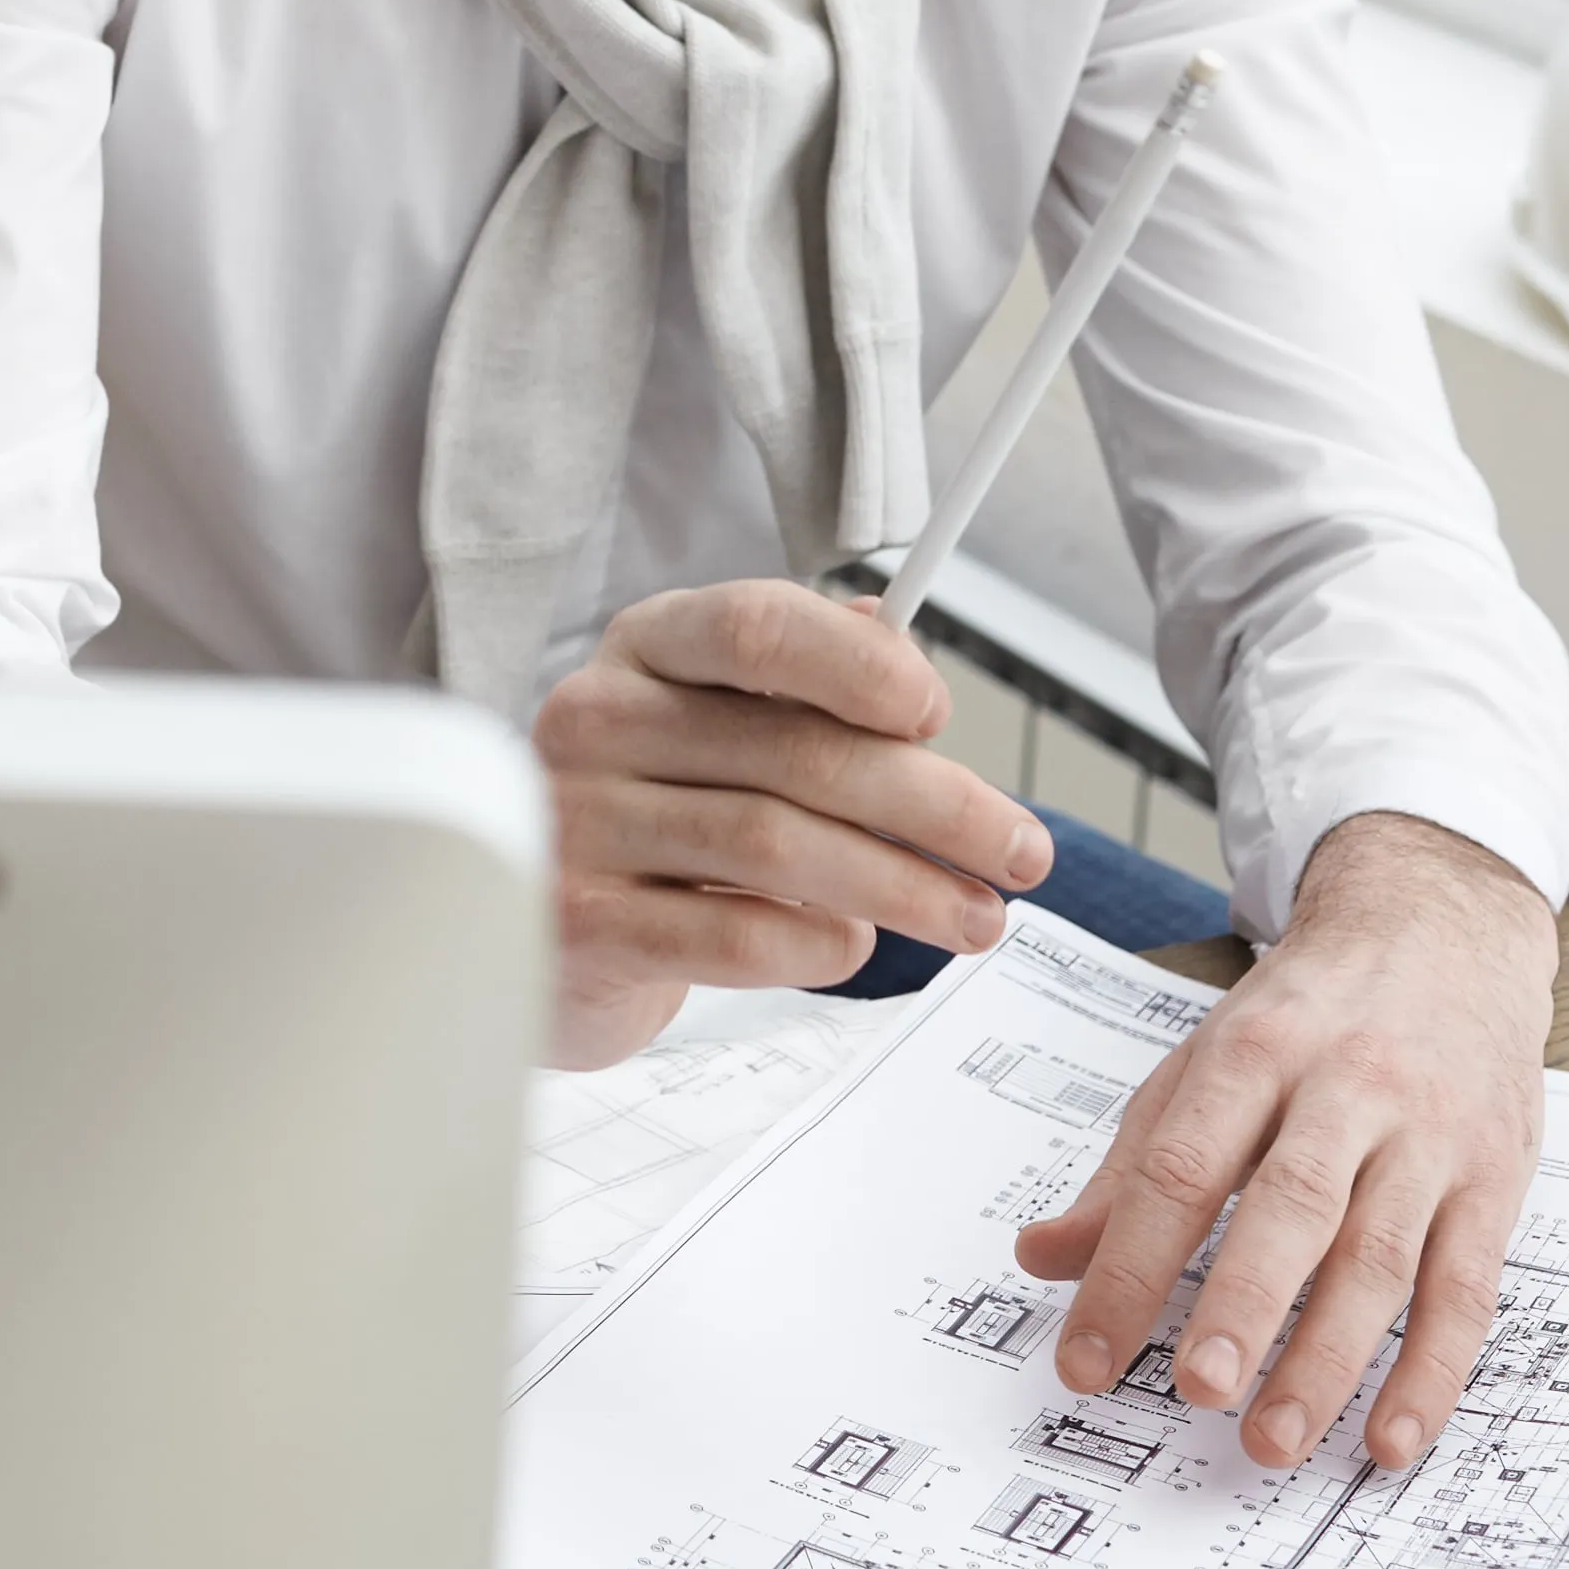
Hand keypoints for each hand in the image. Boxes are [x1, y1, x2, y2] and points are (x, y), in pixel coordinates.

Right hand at [529, 578, 1056, 1068]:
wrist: (548, 929)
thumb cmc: (655, 813)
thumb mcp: (716, 722)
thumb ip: (805, 682)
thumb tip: (903, 647)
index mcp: (644, 647)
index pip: (755, 623)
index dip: (862, 666)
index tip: (941, 714)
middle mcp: (597, 719)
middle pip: (794, 748)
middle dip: (934, 805)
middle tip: (1021, 852)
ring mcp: (579, 822)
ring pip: (777, 844)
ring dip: (903, 886)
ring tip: (974, 918)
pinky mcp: (583, 924)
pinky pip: (738, 934)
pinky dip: (822, 944)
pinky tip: (853, 945)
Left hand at [1017, 808, 1554, 1473]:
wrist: (1445, 929)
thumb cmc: (1310, 1011)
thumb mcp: (1208, 1060)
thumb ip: (1132, 1166)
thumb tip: (1044, 1256)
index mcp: (1254, 1053)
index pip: (1181, 1168)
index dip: (1129, 1267)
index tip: (1087, 1357)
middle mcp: (1346, 1089)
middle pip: (1293, 1206)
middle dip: (1243, 1304)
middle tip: (1198, 1390)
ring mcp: (1429, 1137)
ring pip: (1382, 1258)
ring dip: (1328, 1359)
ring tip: (1273, 1438)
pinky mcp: (1495, 1181)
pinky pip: (1466, 1289)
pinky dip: (1431, 1373)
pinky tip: (1388, 1436)